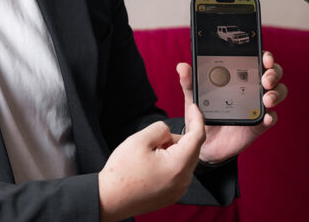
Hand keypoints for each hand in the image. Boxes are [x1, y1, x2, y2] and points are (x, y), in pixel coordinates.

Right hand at [98, 103, 204, 221]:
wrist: (110, 199)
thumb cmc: (122, 173)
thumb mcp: (139, 139)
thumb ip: (160, 129)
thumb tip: (168, 132)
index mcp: (178, 164)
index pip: (197, 137)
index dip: (197, 119)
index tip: (194, 108)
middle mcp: (183, 180)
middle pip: (190, 148)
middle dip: (174, 139)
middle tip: (152, 140)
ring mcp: (178, 189)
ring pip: (183, 160)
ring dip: (170, 152)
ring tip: (147, 156)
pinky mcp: (172, 194)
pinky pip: (177, 172)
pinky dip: (168, 163)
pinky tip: (150, 166)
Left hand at [177, 51, 286, 163]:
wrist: (203, 142)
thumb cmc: (202, 113)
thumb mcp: (194, 97)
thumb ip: (189, 82)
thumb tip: (182, 66)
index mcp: (238, 77)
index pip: (256, 60)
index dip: (265, 56)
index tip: (264, 56)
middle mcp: (252, 88)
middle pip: (273, 74)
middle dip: (273, 73)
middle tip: (265, 79)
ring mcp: (257, 106)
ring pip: (278, 93)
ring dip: (276, 93)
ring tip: (266, 98)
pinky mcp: (259, 124)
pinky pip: (271, 119)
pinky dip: (271, 117)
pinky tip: (266, 117)